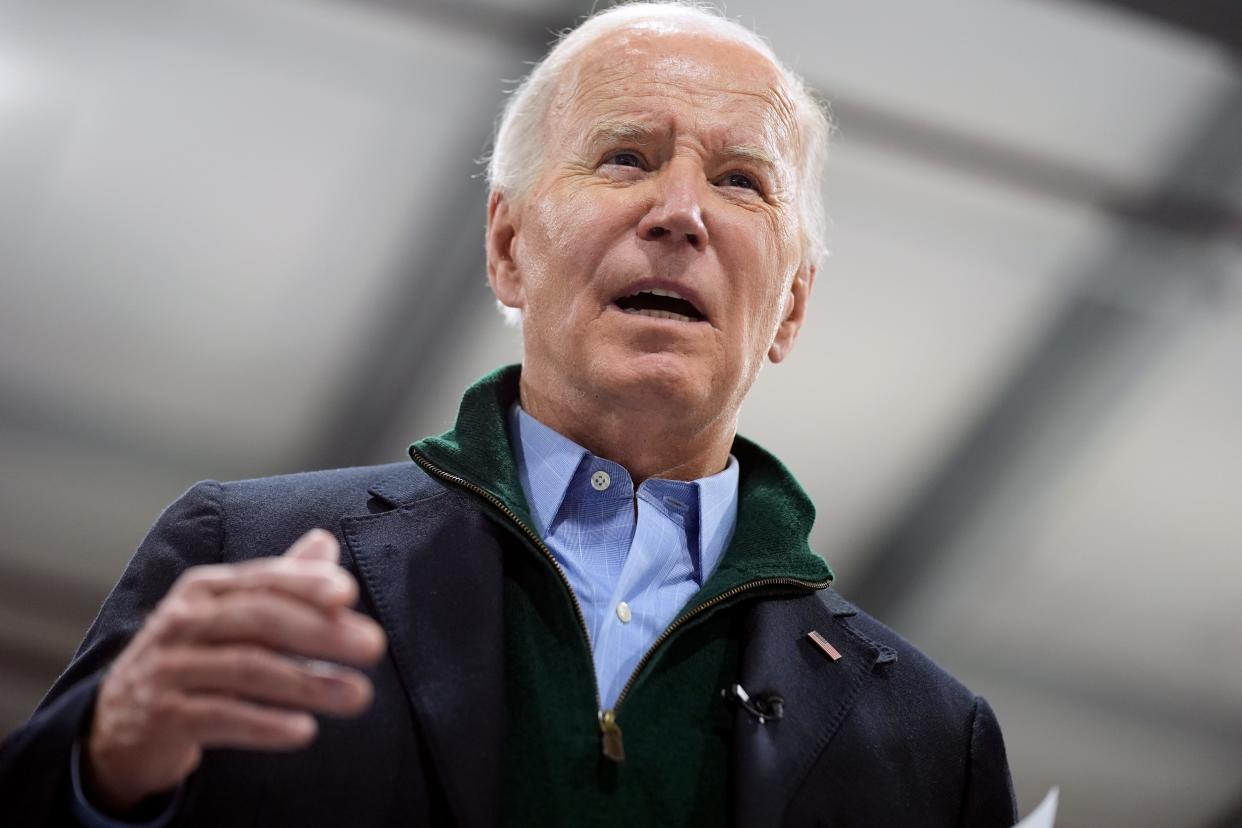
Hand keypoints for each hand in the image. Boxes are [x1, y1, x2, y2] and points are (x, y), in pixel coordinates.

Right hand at [83, 529, 385, 813]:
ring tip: (358, 696)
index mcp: (204, 589)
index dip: (305, 584)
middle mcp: (183, 622)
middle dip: (321, 632)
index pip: (262, 580)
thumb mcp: (231, 614)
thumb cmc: (193, 658)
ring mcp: (170, 669)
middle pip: (260, 619)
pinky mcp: (164, 716)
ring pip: (247, 669)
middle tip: (373, 646)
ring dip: (309, 684)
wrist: (122, 724)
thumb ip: (279, 581)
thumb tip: (325, 542)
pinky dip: (266, 724)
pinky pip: (222, 717)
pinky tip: (305, 730)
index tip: (349, 595)